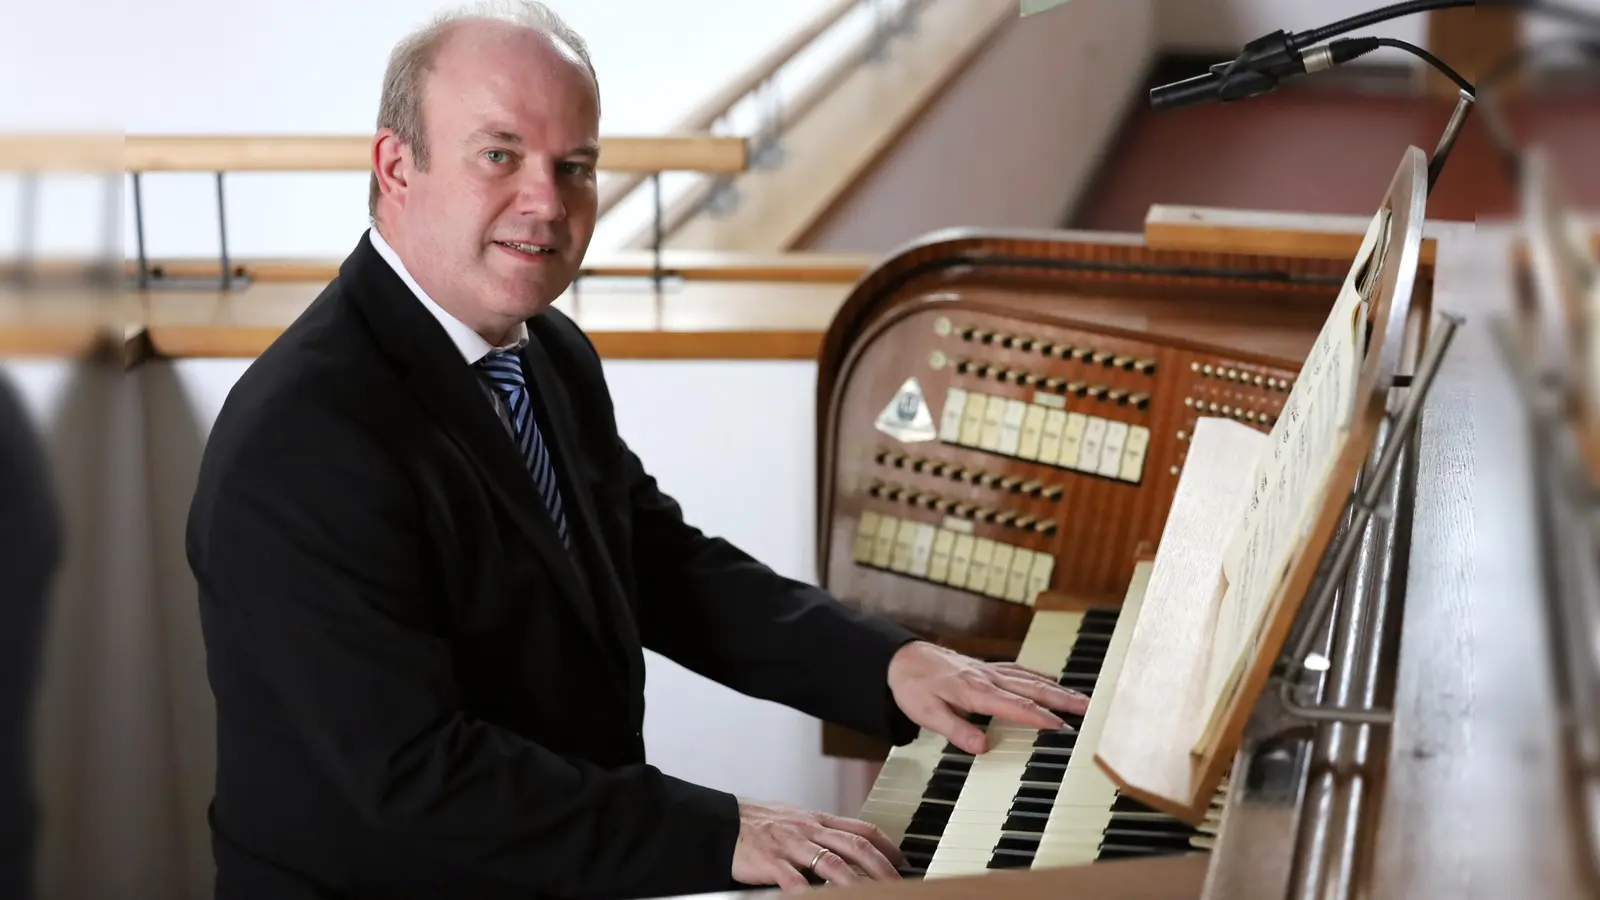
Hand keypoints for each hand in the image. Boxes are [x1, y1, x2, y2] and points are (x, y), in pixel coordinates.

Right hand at [731, 798, 904, 890]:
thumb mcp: (796, 821)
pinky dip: (807, 892)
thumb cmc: (759, 825)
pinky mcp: (769, 861)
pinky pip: (792, 879)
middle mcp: (808, 830)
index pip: (861, 829)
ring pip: (830, 863)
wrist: (721, 823)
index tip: (902, 861)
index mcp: (817, 820)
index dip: (886, 845)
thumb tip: (850, 848)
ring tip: (870, 896)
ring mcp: (790, 845)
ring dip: (855, 882)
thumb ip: (822, 833)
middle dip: (881, 867)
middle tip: (899, 884)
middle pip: (854, 847)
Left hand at [887, 641, 1088, 754]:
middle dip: (1062, 700)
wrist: (902, 659)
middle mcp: (987, 679)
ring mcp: (989, 671)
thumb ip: (956, 730)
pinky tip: (1053, 681)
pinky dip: (1039, 676)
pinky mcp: (987, 668)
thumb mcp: (927, 714)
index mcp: (975, 691)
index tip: (1063, 727)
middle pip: (1031, 689)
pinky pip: (1019, 671)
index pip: (1014, 706)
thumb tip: (983, 748)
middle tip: (1090, 709)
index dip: (1039, 717)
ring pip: (1030, 679)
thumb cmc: (913, 687)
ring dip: (1057, 689)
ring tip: (1083, 699)